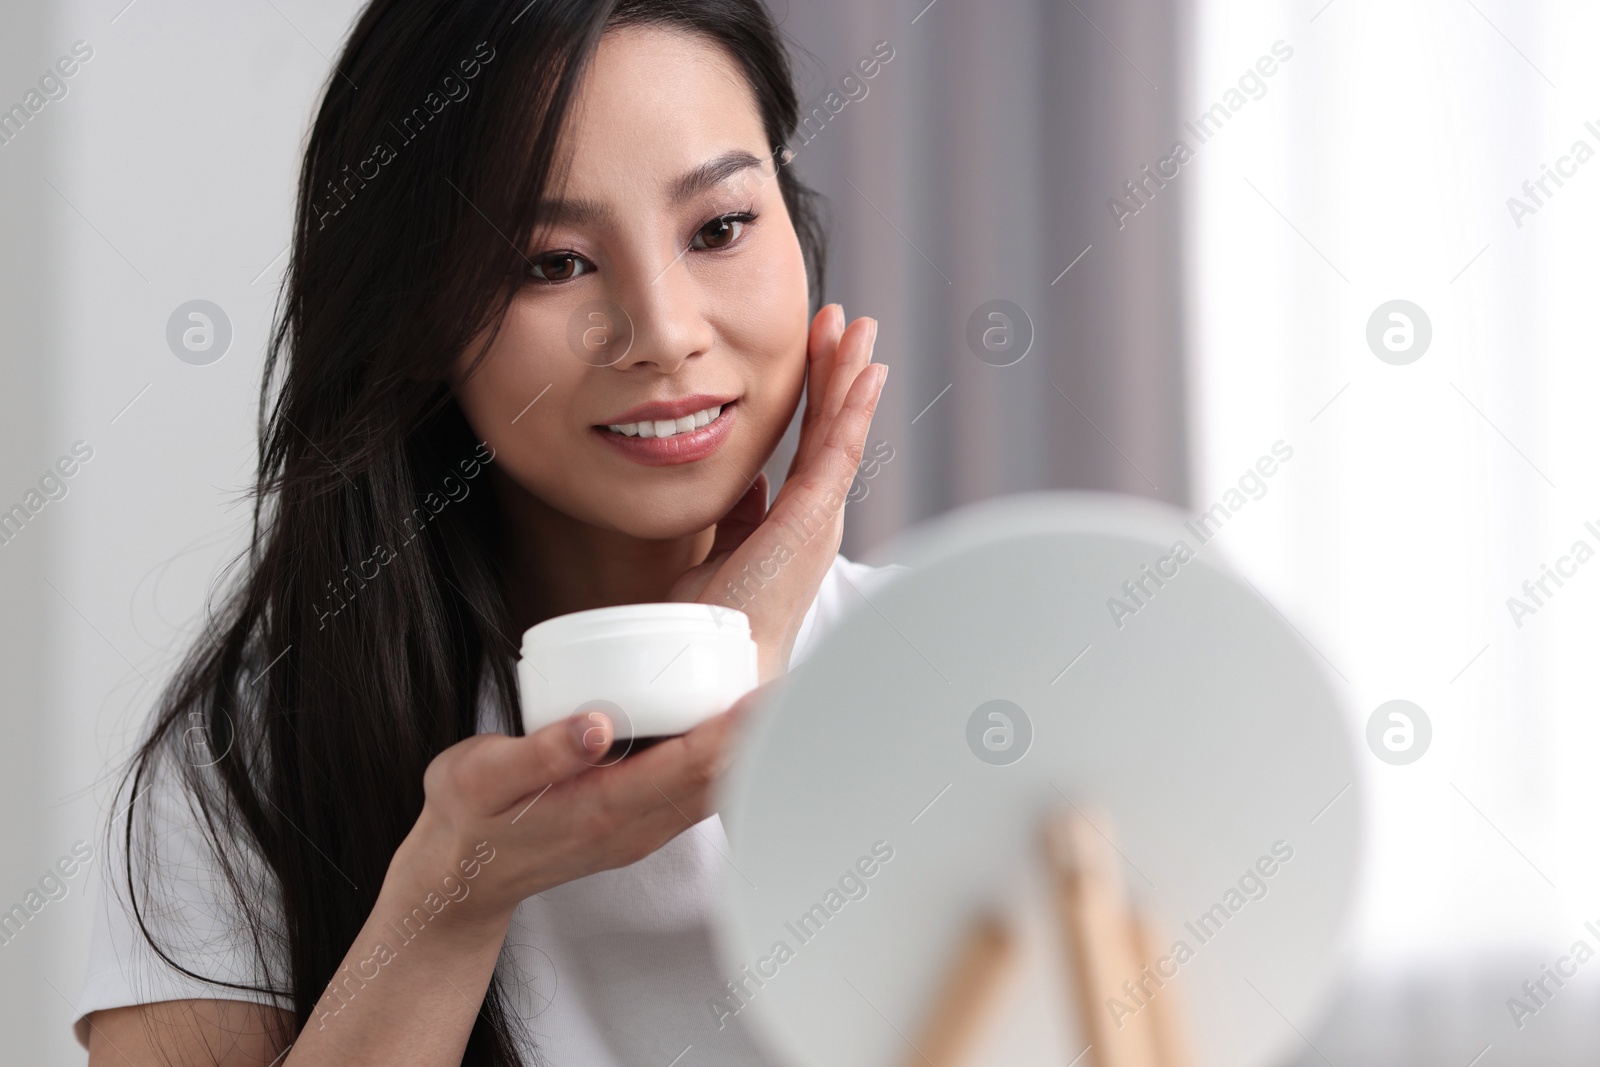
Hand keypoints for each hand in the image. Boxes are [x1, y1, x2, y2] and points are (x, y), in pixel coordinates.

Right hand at [385, 684, 768, 927]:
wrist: (461, 879)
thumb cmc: (467, 819)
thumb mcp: (481, 779)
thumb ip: (540, 752)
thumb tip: (596, 723)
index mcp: (602, 808)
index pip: (690, 765)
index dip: (735, 730)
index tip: (772, 694)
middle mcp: (635, 824)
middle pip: (718, 776)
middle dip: (759, 734)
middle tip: (802, 682)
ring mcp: (642, 829)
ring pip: (715, 787)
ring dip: (749, 748)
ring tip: (786, 697)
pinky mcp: (641, 822)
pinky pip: (697, 791)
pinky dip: (725, 759)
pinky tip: (740, 726)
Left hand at [669, 304, 885, 680]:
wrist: (713, 664)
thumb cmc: (712, 619)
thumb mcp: (722, 549)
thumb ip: (739, 514)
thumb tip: (746, 483)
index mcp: (794, 521)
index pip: (811, 443)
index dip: (817, 391)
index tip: (819, 346)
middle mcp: (814, 517)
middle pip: (833, 428)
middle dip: (840, 371)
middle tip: (847, 319)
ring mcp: (817, 518)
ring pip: (841, 431)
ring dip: (849, 376)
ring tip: (858, 327)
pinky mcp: (810, 521)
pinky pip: (837, 453)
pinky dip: (853, 410)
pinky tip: (864, 372)